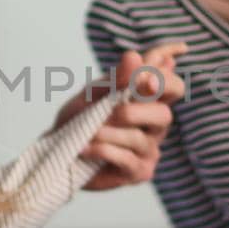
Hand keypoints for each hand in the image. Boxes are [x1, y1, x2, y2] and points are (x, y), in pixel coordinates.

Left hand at [55, 42, 187, 191]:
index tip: (151, 73)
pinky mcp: (140, 171)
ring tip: (90, 131)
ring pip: (140, 137)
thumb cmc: (78, 118)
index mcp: (148, 99)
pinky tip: (86, 148)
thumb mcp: (93, 94)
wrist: (57, 151)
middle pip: (166, 111)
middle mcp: (154, 123)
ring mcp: (149, 148)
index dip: (166, 74)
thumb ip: (116, 79)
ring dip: (110, 131)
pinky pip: (127, 159)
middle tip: (119, 101)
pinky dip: (103, 149)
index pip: (171, 83)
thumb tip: (134, 56)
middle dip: (141, 105)